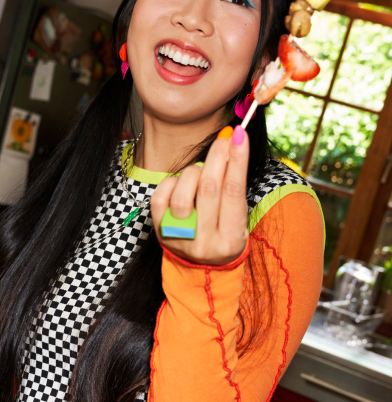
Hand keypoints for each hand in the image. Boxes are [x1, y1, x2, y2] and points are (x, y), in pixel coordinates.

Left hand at [151, 126, 248, 265]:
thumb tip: (233, 143)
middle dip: (217, 157)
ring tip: (199, 172)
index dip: (237, 160)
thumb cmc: (223, 232)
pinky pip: (161, 197)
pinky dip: (172, 182)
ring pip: (182, 192)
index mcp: (231, 239)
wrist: (201, 265)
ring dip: (193, 172)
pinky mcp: (160, 231)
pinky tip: (180, 183)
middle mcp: (205, 243)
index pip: (234, 191)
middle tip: (223, 137)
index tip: (240, 135)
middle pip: (208, 188)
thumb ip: (233, 186)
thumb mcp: (236, 217)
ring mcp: (180, 238)